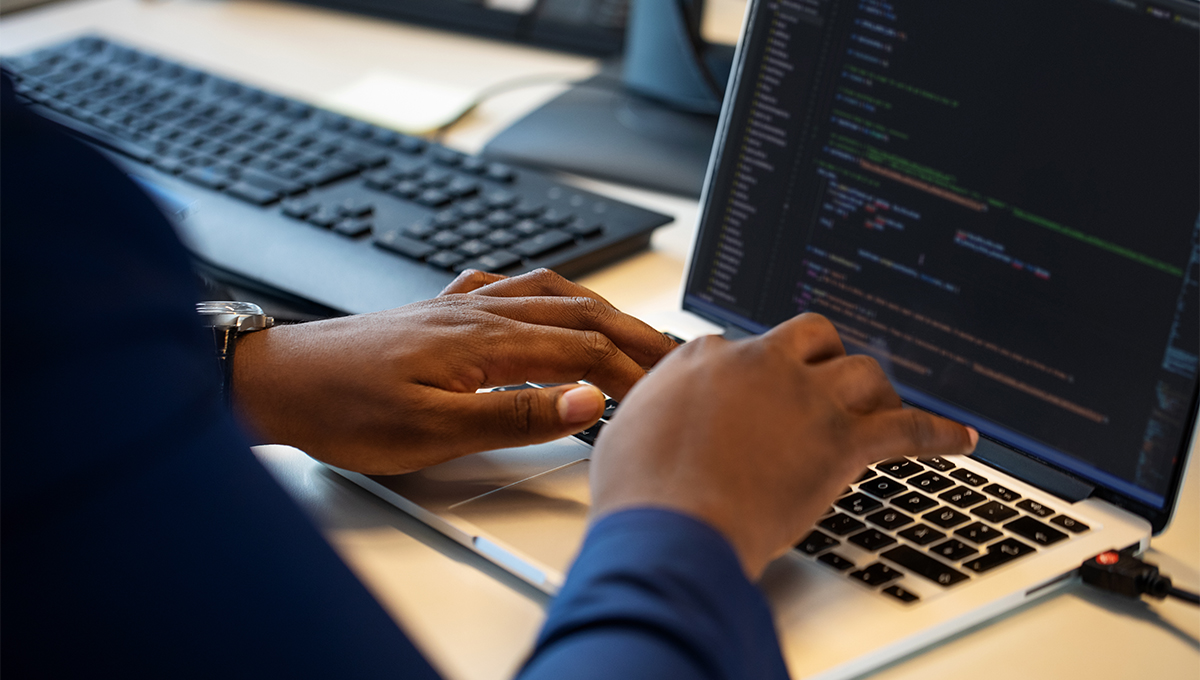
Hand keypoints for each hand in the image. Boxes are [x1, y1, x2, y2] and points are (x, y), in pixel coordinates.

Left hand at [232, 269, 677, 474]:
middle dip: (631, 334)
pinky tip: (542, 301)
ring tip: (627, 327)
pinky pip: (506, 288)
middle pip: (576, 314)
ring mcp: (458, 307)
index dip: (629, 372)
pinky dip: (543, 293)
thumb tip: (586, 399)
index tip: (663, 393)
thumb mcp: (434, 428)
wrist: (279, 380)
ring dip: (596, 310)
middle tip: (672, 356)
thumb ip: (516, 413)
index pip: (583, 351)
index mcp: (486, 339)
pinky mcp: (437, 312)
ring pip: (547, 294)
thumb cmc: (345, 409)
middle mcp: (479, 312)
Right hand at [589, 313, 977, 578]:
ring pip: (863, 372)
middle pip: (813, 338)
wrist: (671, 526)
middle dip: (825, 358)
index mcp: (708, 357)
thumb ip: (658, 411)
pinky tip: (960, 438)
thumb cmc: (641, 492)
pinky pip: (907, 428)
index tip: (768, 391)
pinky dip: (938, 432)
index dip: (763, 372)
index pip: (749, 347)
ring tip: (883, 410)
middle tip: (829, 387)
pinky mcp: (842, 441)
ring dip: (876, 392)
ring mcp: (805, 397)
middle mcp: (760, 364)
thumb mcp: (628, 433)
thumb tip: (662, 416)